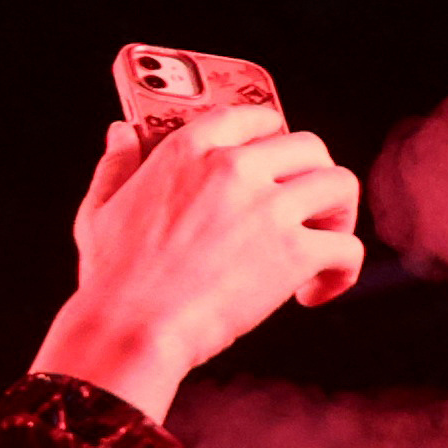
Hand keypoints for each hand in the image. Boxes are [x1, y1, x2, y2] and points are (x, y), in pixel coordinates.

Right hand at [33, 105, 365, 419]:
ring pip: (341, 185)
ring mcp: (269, 208)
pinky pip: (347, 249)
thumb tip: (120, 132)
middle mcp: (235, 167)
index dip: (273, 137)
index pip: (254, 117)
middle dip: (314, 176)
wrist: (132, 330)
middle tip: (304, 209)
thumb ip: (116, 165)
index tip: (275, 162)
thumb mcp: (100, 211)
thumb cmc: (112, 279)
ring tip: (321, 243)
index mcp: (189, 149)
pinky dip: (342, 273)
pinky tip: (315, 293)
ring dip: (339, 214)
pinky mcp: (294, 253)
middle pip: (309, 146)